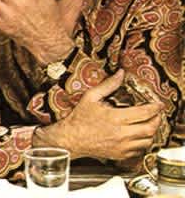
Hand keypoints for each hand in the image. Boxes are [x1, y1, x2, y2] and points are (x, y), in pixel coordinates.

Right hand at [35, 70, 163, 159]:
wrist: (71, 139)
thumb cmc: (79, 118)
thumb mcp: (91, 97)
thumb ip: (108, 85)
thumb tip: (120, 74)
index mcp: (115, 118)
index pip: (144, 113)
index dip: (155, 107)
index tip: (158, 104)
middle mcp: (121, 134)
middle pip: (150, 128)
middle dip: (157, 120)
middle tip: (156, 114)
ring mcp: (122, 146)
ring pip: (147, 141)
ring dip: (151, 132)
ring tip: (147, 124)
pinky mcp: (120, 155)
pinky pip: (139, 150)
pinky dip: (142, 142)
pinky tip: (136, 135)